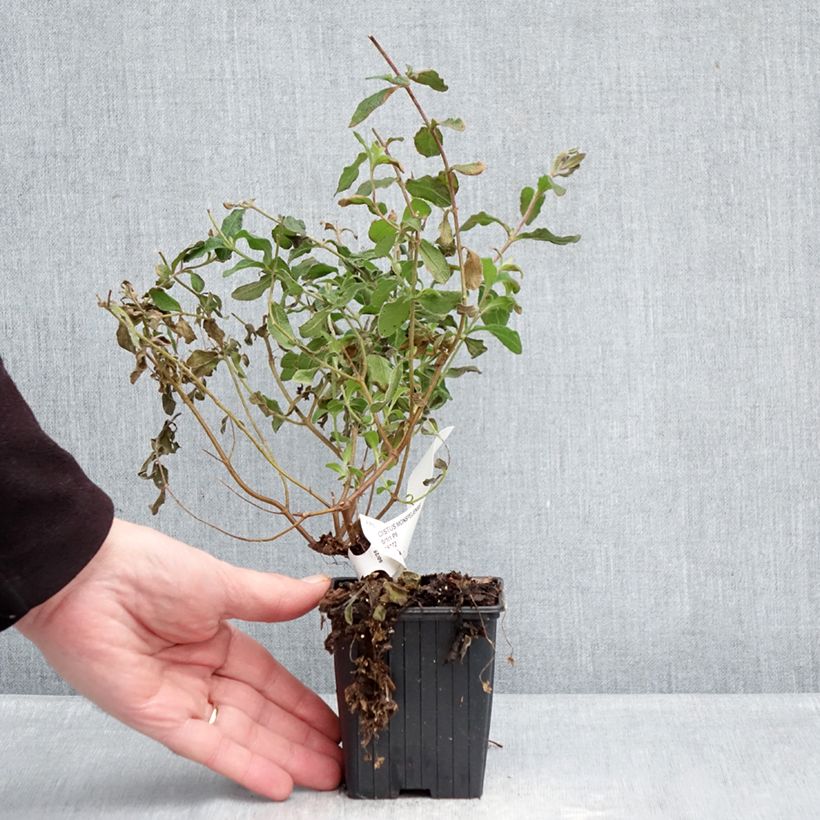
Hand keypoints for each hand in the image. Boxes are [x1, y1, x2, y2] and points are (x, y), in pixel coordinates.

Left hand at [17, 518, 341, 800]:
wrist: (87, 578)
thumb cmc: (148, 569)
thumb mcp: (224, 582)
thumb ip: (273, 598)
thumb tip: (320, 588)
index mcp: (218, 639)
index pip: (272, 680)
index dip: (303, 702)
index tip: (335, 719)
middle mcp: (202, 673)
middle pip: (263, 714)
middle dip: (302, 738)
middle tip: (340, 760)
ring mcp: (180, 698)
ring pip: (242, 735)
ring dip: (284, 758)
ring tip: (324, 775)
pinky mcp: (157, 718)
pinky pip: (206, 747)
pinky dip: (242, 765)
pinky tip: (276, 782)